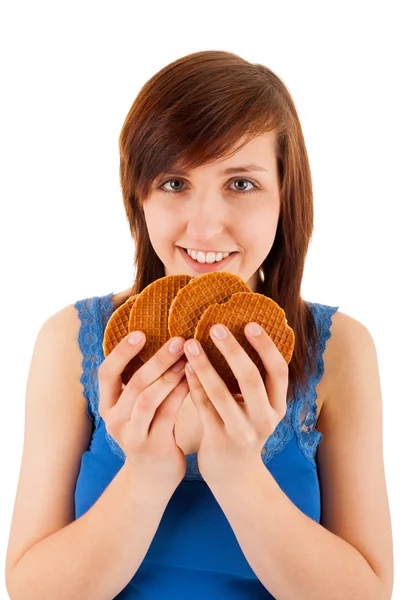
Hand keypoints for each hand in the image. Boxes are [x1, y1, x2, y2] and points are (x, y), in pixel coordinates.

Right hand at [98, 332, 188, 491]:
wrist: (152, 477)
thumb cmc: (148, 429)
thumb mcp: (134, 407)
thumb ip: (139, 381)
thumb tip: (159, 338)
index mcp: (107, 405)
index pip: (106, 373)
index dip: (121, 352)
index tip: (140, 332)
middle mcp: (115, 420)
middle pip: (133, 384)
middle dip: (157, 360)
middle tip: (179, 340)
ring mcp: (133, 435)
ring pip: (149, 399)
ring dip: (170, 376)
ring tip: (188, 358)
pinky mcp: (154, 446)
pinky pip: (168, 414)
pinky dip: (181, 393)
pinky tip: (195, 378)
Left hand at [183, 322, 288, 487]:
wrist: (235, 476)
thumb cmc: (244, 429)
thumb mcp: (259, 408)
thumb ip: (254, 382)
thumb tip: (238, 335)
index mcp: (278, 406)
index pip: (279, 371)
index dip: (266, 346)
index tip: (250, 323)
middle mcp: (264, 419)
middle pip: (251, 378)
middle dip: (233, 349)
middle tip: (215, 326)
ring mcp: (241, 432)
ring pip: (221, 393)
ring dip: (204, 365)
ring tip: (190, 344)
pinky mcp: (218, 440)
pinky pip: (203, 407)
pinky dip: (193, 385)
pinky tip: (184, 367)